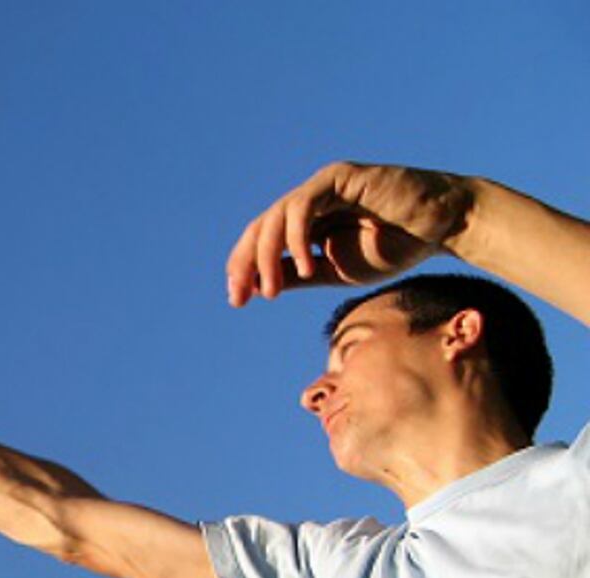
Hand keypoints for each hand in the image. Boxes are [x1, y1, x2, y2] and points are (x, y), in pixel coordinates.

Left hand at [226, 162, 475, 306]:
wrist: (441, 228)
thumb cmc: (394, 247)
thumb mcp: (335, 270)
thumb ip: (299, 273)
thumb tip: (260, 285)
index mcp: (305, 221)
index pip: (262, 241)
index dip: (244, 268)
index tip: (237, 300)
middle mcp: (308, 201)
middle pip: (260, 228)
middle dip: (245, 263)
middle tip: (239, 296)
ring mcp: (321, 186)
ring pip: (276, 217)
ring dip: (267, 256)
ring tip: (270, 291)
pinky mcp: (337, 177)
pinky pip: (303, 205)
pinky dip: (297, 237)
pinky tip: (307, 265)